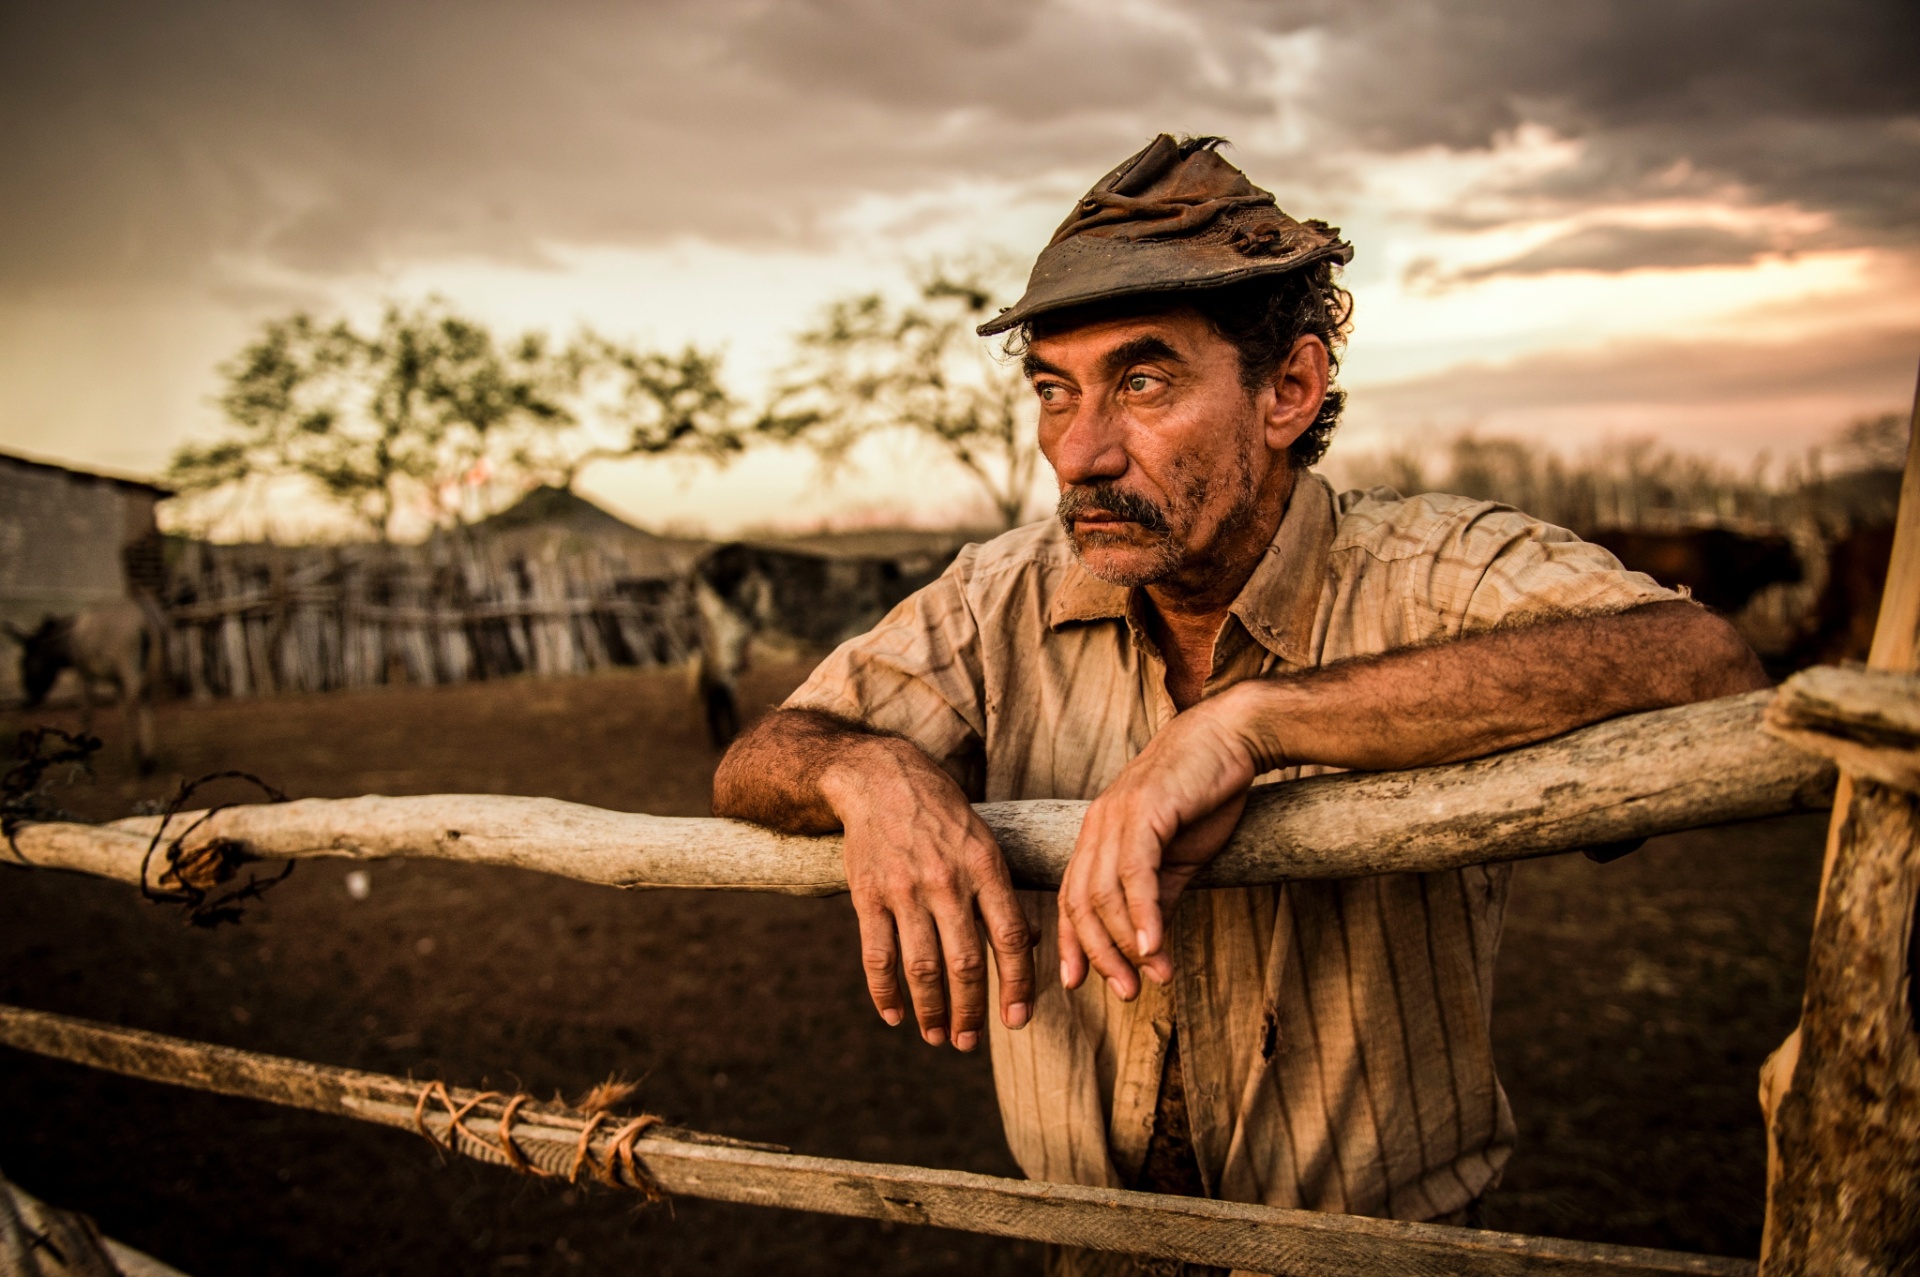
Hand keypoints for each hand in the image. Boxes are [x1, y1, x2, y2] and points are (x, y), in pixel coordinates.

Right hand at [821, 738, 1034, 1050]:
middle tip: (969, 1042)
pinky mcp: (868, 894)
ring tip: (936, 1035)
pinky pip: (877, 955)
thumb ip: (1003, 894)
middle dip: (970, 1013)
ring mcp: (905, 889)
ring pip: (921, 967)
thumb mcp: (985, 842)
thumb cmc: (941, 815)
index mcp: (986, 868)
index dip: (1017, 986)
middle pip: (965, 963)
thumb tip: (1028, 945)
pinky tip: (894, 1015)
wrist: (879, 778)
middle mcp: (948, 881)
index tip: (1017, 1022)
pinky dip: (885, 992)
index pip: (1010, 939)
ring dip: (931, 1010)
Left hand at [1058, 687, 1263, 999]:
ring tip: (1151, 977)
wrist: (1232, 738)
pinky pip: (1135, 872)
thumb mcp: (1176, 857)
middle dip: (1098, 955)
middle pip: (1080, 903)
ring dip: (1125, 943)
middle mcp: (1097, 825)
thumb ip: (1155, 897)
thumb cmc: (1204, 794)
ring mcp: (1117, 816)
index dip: (1070, 943)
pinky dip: (1141, 914)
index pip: (1070, 898)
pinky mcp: (1146, 810)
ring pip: (1104, 893)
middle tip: (1125, 993)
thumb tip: (1145, 945)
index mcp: (1097, 835)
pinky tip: (1152, 945)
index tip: (1075, 984)